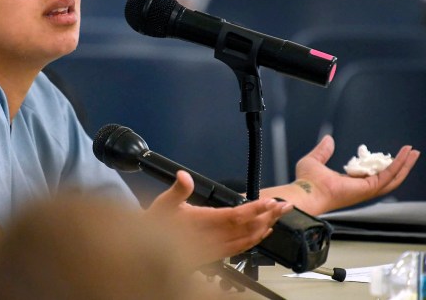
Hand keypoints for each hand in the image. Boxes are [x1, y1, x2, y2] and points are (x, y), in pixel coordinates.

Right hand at [147, 171, 291, 265]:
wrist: (148, 251)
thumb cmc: (155, 226)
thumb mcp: (162, 204)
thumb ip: (177, 190)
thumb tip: (184, 176)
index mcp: (201, 223)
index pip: (234, 216)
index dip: (254, 209)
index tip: (269, 202)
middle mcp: (211, 239)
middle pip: (247, 229)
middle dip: (268, 216)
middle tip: (284, 206)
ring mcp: (215, 249)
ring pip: (247, 240)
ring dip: (265, 228)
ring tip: (278, 216)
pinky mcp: (215, 255)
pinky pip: (240, 249)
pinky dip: (255, 240)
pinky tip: (263, 233)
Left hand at [292, 135, 419, 213]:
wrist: (306, 191)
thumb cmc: (306, 182)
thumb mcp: (314, 160)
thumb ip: (323, 151)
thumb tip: (328, 139)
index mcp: (349, 183)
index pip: (370, 175)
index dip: (380, 165)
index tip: (385, 155)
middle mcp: (360, 188)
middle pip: (387, 178)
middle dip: (400, 166)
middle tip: (410, 154)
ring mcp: (366, 190)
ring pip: (392, 178)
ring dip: (404, 165)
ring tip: (413, 153)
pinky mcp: (369, 188)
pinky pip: (388, 175)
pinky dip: (399, 164)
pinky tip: (405, 154)